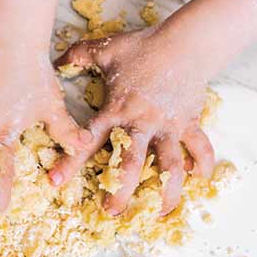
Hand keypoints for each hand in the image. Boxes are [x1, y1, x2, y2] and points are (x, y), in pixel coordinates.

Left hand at [52, 26, 215, 215]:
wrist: (183, 43)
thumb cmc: (142, 47)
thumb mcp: (105, 48)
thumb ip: (78, 55)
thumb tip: (54, 58)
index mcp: (116, 110)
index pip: (88, 140)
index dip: (70, 162)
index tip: (55, 183)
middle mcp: (141, 123)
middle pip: (130, 165)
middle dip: (120, 192)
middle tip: (110, 213)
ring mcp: (168, 125)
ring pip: (168, 166)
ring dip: (165, 192)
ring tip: (160, 213)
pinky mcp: (189, 122)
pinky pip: (198, 148)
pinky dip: (202, 164)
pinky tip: (197, 179)